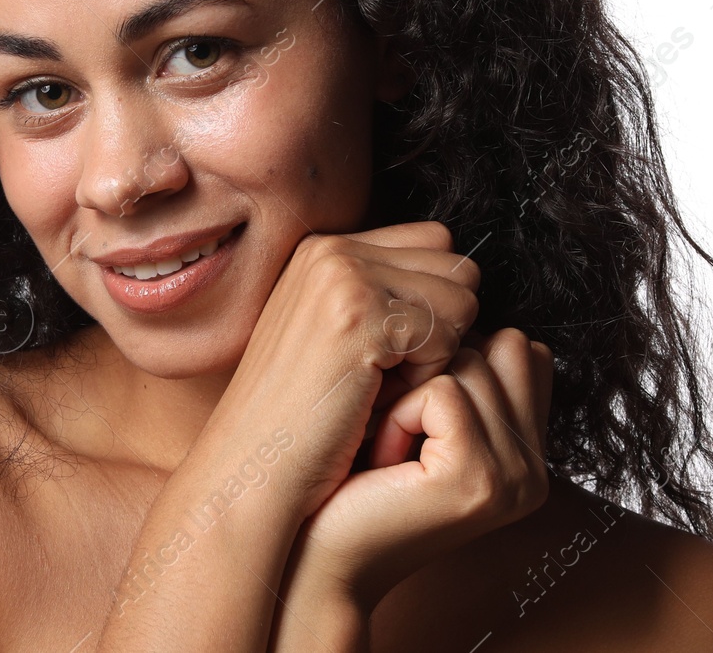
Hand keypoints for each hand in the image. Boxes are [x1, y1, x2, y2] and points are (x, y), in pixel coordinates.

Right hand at [197, 220, 481, 521]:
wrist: (250, 469)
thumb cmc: (299, 422)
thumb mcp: (334, 339)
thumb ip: (383, 297)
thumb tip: (462, 286)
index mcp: (323, 249)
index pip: (433, 244)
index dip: (431, 304)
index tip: (387, 353)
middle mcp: (331, 249)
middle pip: (455, 266)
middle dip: (441, 324)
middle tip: (385, 374)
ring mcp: (344, 276)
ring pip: (461, 296)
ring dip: (437, 352)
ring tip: (379, 386)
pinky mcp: (361, 314)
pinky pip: (449, 333)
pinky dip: (426, 377)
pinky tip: (377, 399)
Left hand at [281, 329, 553, 612]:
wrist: (313, 551)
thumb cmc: (350, 472)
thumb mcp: (414, 407)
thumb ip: (457, 360)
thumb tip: (461, 278)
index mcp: (528, 446)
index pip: (518, 344)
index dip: (447, 360)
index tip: (410, 413)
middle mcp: (533, 465)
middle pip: (495, 343)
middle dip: (427, 371)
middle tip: (392, 433)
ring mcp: (514, 476)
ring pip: (466, 361)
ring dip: (405, 393)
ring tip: (385, 448)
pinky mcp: (479, 479)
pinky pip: (442, 391)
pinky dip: (397, 413)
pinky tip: (383, 458)